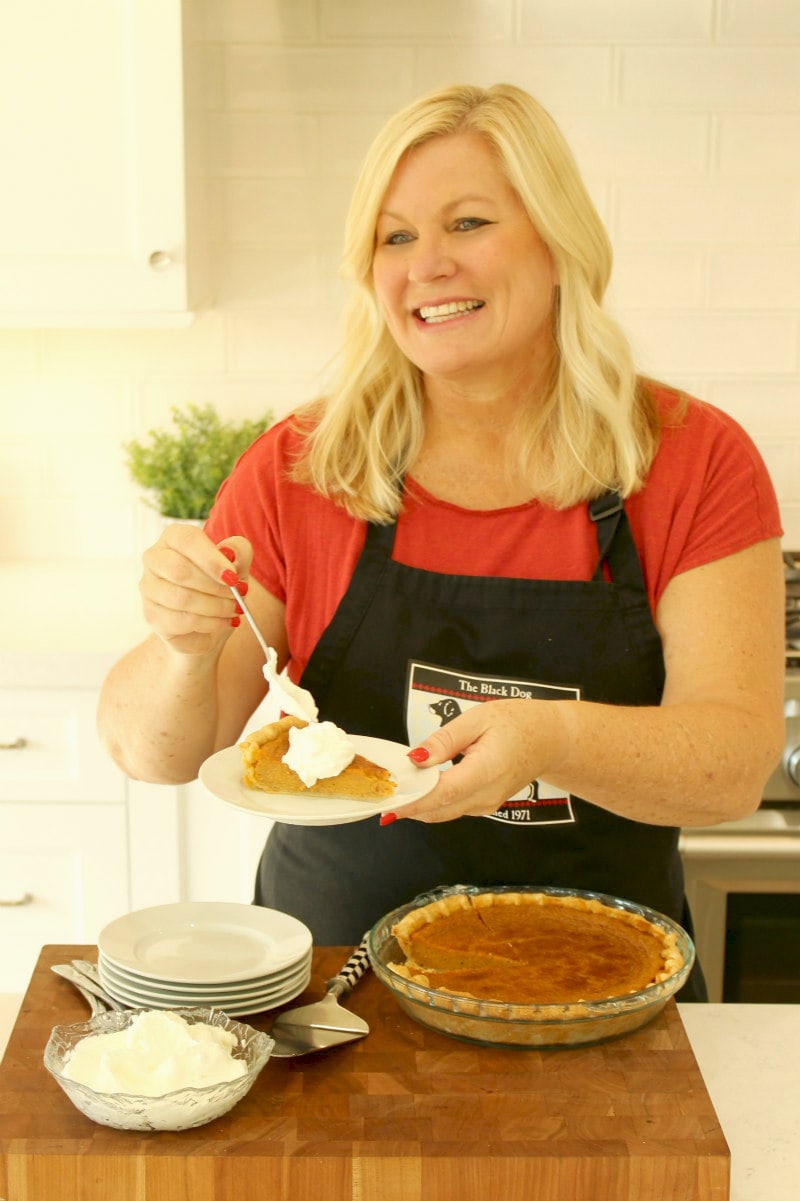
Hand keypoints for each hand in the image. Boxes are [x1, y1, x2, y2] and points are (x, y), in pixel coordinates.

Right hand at [139, 523, 252, 655]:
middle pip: (180, 571)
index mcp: (173, 537)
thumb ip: (238, 551)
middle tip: (238, 595)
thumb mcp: (237, 565)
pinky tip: (222, 622)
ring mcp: (148, 587)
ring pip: (181, 598)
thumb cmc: (220, 584)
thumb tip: (230, 552)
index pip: (187, 540)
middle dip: (215, 586)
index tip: (232, 577)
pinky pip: (180, 621)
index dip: (211, 559)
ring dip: (215, 607)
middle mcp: (154, 558)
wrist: (209, 621)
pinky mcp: (151, 614)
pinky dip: (208, 623)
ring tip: (233, 609)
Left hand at [393, 699, 558, 823]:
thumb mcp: (478, 718)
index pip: (443, 792)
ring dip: (417, 804)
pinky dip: (431, 802)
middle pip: (438, 809)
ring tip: (391, 789)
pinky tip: (416, 787)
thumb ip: (445, 740)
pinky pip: (452, 808)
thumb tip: (415, 759)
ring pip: (443, 812)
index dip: (412, 799)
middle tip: (377, 794)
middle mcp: (487, 795)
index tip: (386, 800)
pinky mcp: (484, 806)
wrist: (550, 740)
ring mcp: (487, 805)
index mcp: (487, 770)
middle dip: (406, 805)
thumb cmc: (516, 723)